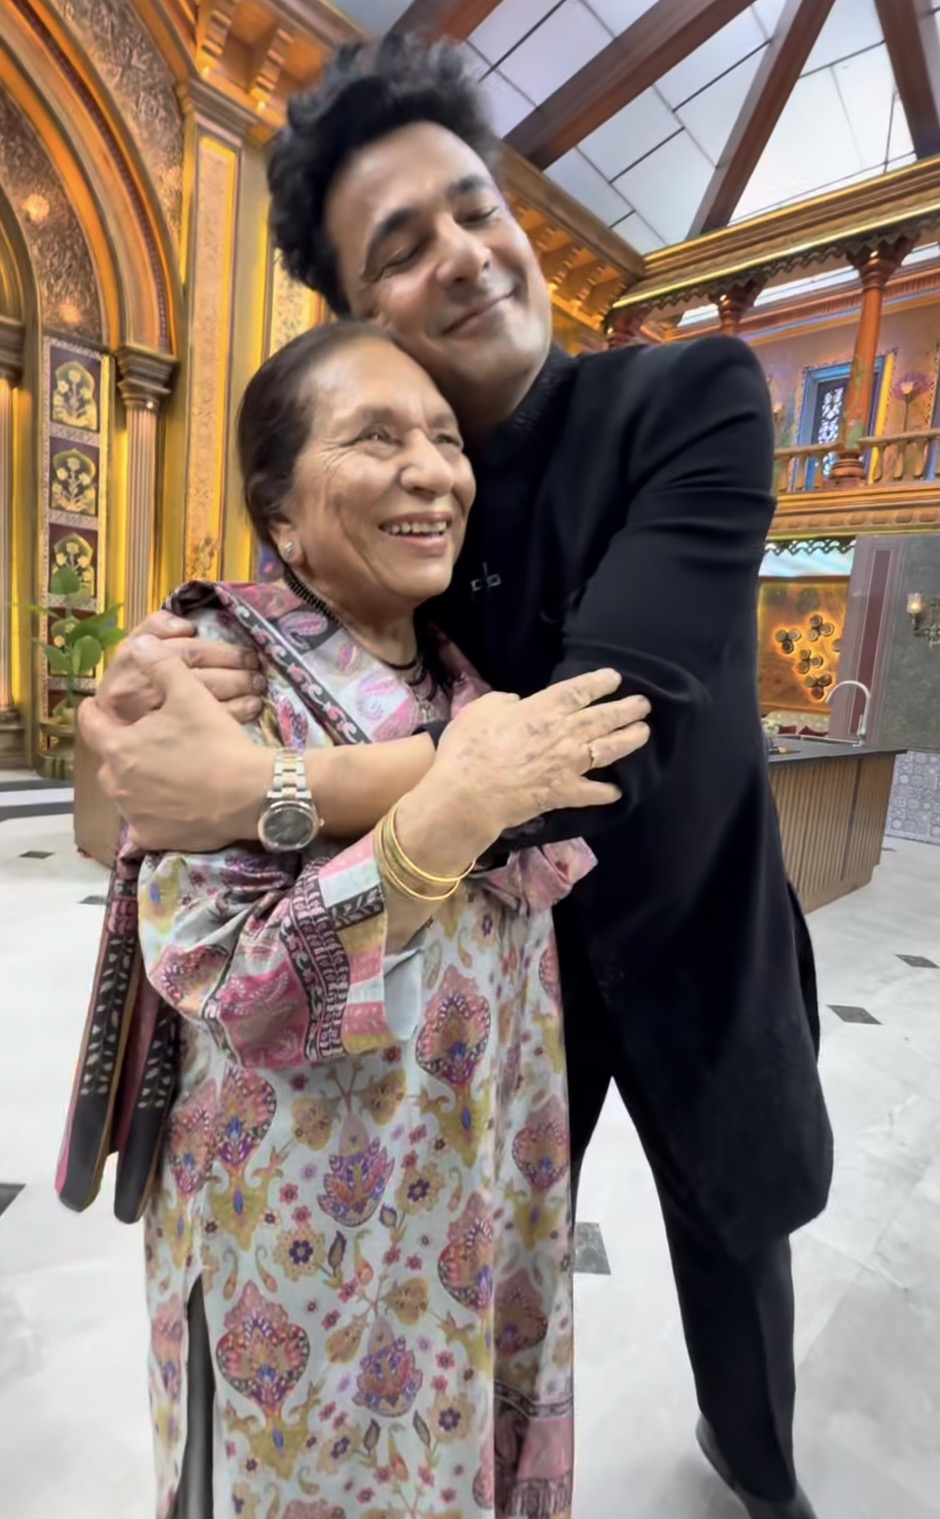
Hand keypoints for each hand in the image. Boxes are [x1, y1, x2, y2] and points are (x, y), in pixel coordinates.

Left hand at [79, 654, 272, 852]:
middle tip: (146, 740)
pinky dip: (155, 812)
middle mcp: (117, 784)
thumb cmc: (216, 741)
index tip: (98, 707)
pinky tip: (174, 804)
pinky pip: (145, 822)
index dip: (94, 711)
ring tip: (162, 770)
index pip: (90, 725)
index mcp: (118, 747)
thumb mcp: (190, 695)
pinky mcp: (153, 838)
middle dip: (122, 748)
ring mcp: (133, 815)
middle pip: (110, 760)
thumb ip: (161, 666)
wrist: (251, 794)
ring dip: (137, 780)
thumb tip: (140, 644)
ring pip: (126, 791)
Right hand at [95, 611, 263, 724]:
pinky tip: (249, 708)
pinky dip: (235, 712)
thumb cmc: (127, 685)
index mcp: (132, 660)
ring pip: (206, 698)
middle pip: (200, 675)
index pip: (185, 651)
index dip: (219, 652)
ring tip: (256, 686)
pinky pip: (207, 723)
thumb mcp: (132, 650)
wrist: (110, 732)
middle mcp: (140, 688)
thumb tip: (185, 625)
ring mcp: (151, 717)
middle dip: (234, 669)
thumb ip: (154, 628)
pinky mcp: (164, 741)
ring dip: (238, 688)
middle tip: (255, 669)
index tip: (245, 655)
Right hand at [432, 670, 649, 840]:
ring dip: (629, 740)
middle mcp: (565, 733)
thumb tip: (516, 703)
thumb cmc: (469, 748)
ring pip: (608, 749)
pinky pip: (593, 793)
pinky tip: (618, 791)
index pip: (579, 690)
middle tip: (644, 705)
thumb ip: (504, 702)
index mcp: (543, 709)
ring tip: (644, 733)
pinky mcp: (565, 793)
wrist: (469, 794)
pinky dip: (607, 792)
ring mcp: (569, 764)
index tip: (615, 678)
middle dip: (626, 709)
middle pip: (603, 717)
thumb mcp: (481, 709)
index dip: (600, 682)